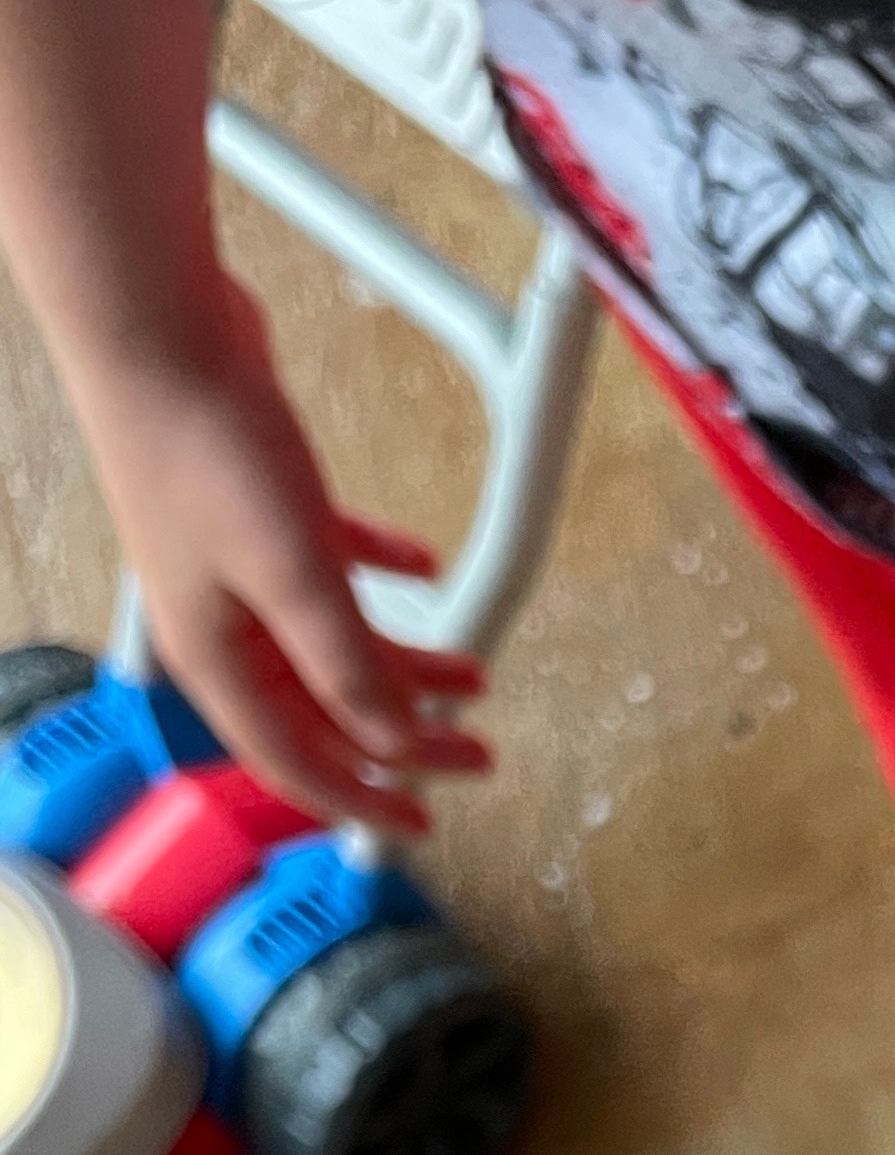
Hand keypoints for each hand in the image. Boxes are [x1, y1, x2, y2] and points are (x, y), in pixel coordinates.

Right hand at [69, 277, 491, 828]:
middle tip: (474, 751)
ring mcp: (240, 568)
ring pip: (335, 642)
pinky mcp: (259, 511)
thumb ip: (349, 667)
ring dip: (404, 663)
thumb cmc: (206, 449)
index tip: (422, 825)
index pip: (296, 764)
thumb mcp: (298, 578)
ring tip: (470, 672)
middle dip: (402, 737)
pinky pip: (330, 565)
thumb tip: (394, 741)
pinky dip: (378, 575)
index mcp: (218, 660)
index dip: (362, 802)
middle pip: (324, 710)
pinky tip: (420, 570)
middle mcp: (225, 624)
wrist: (159, 329)